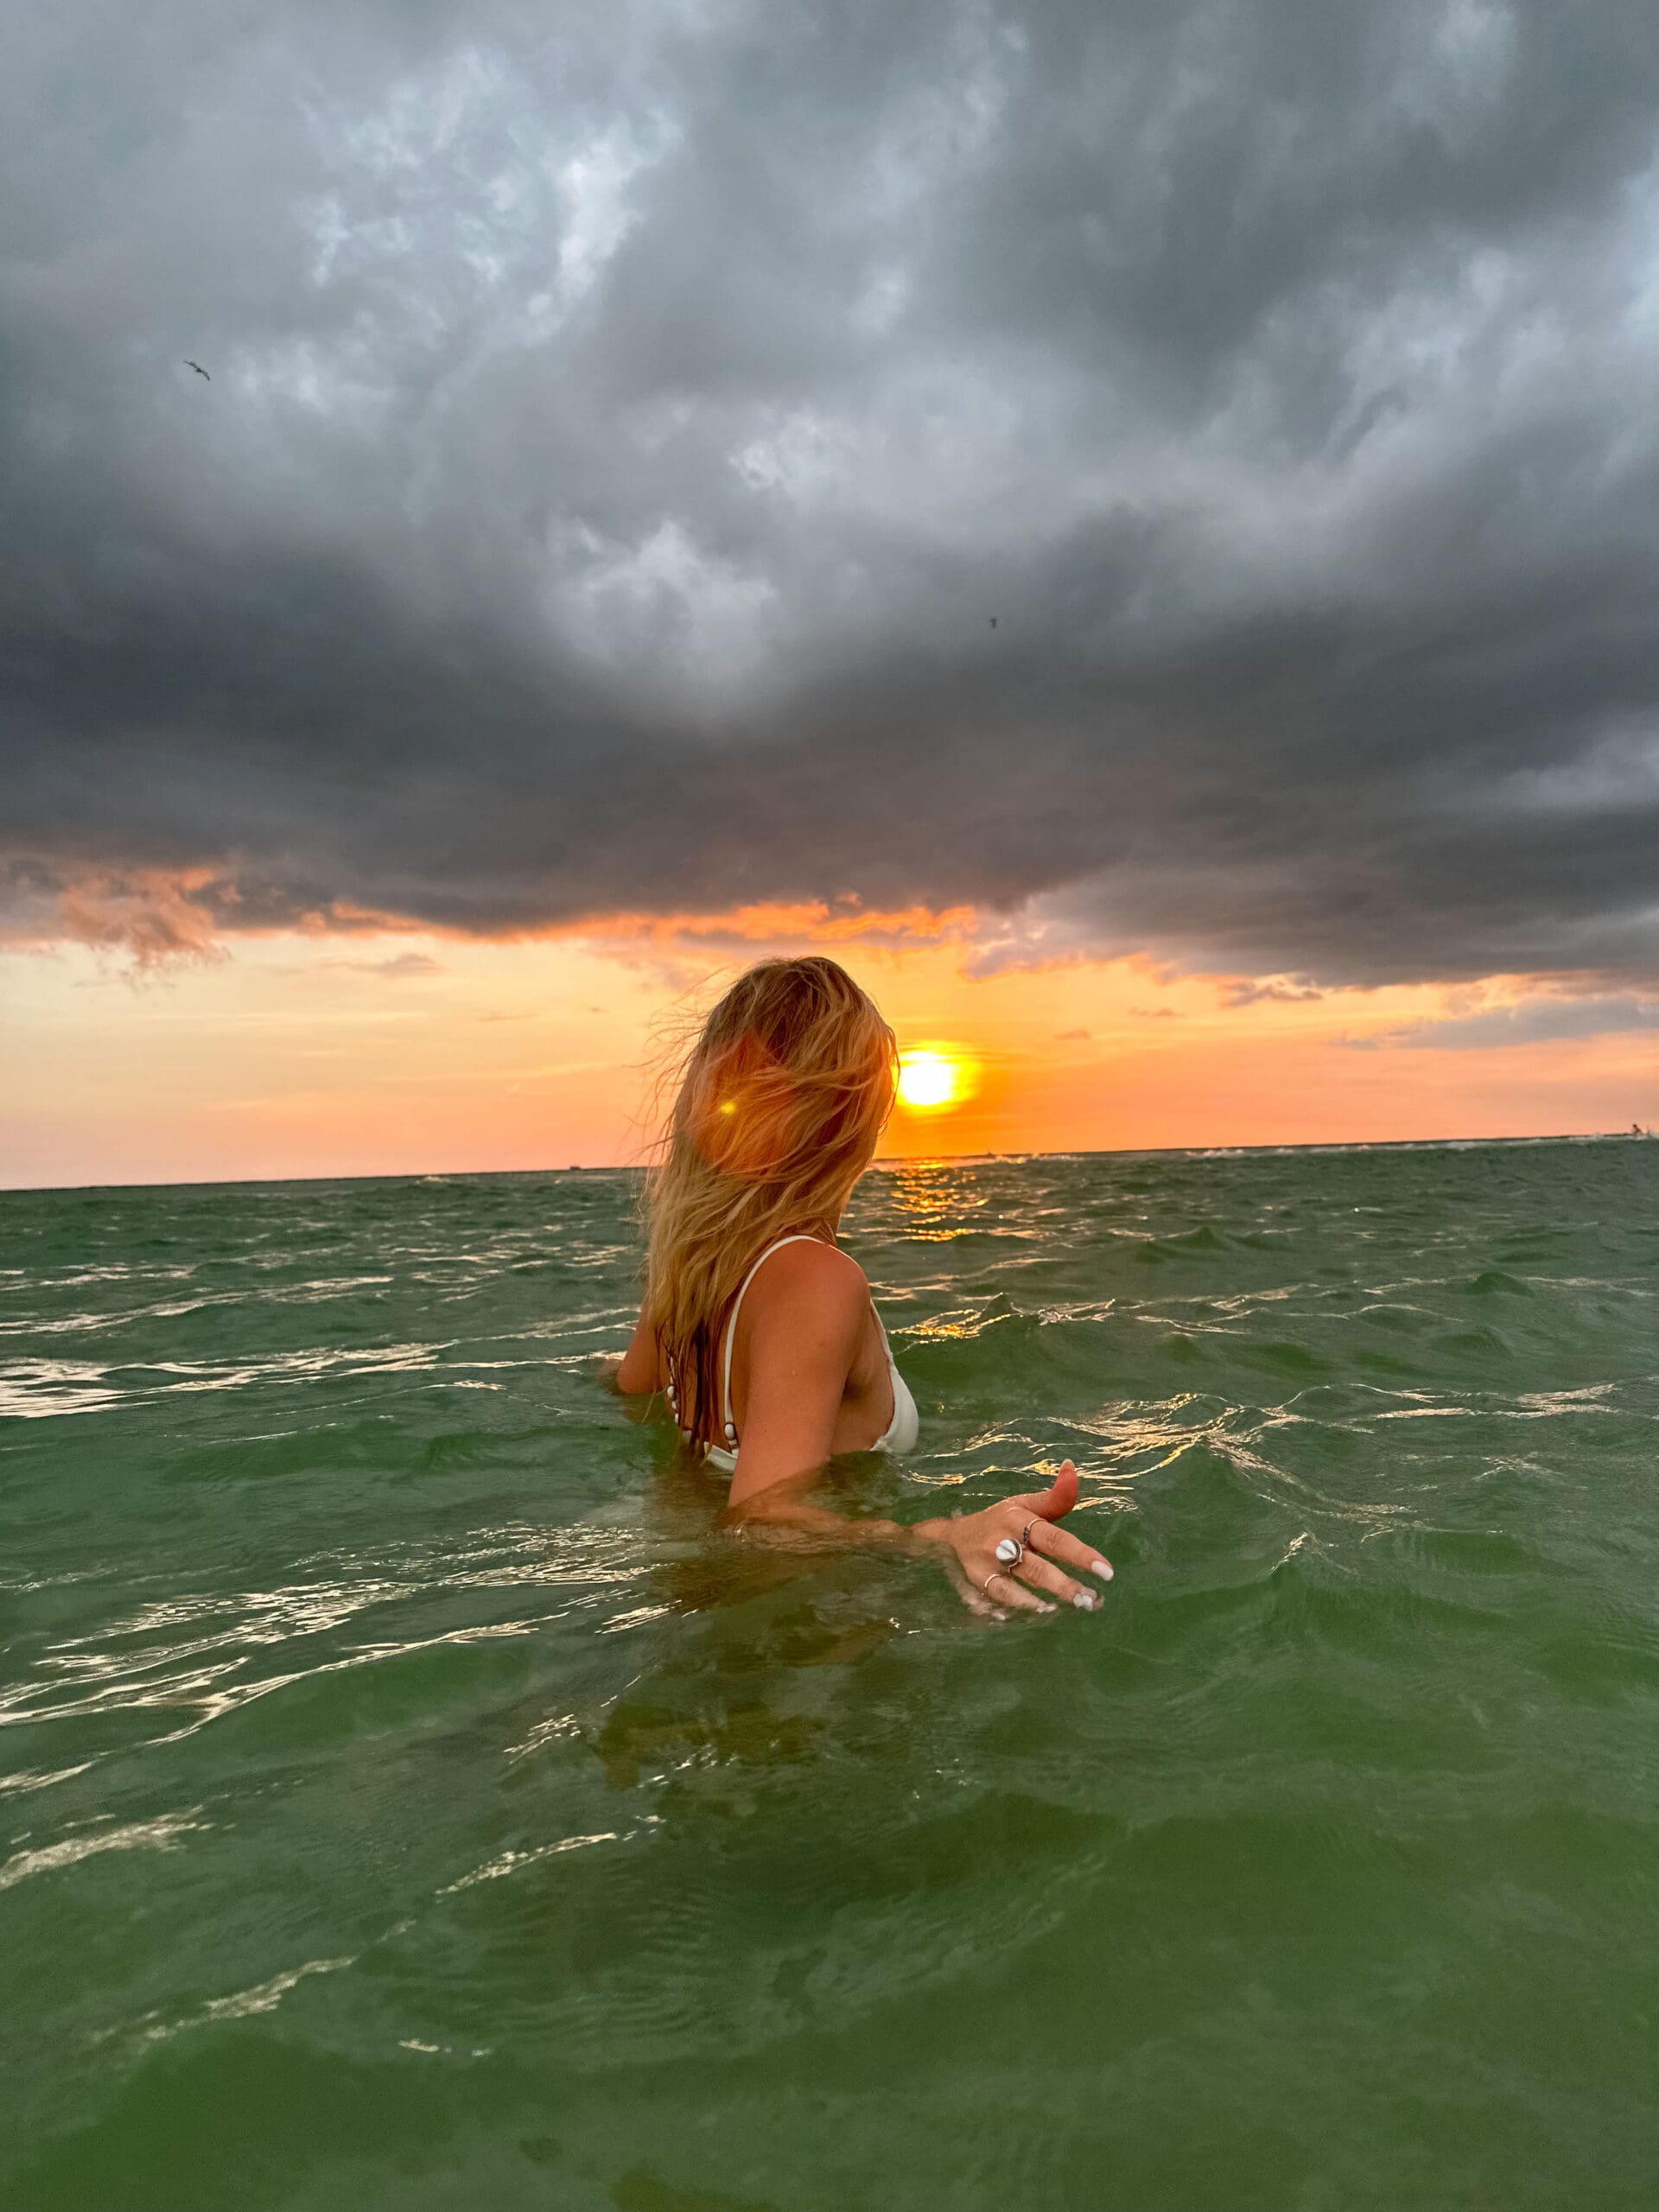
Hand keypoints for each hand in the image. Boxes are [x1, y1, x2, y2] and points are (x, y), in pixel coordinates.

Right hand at [912, 1461, 1113, 1617]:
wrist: (955, 1534)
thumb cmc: (1001, 1519)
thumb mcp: (1024, 1504)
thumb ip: (1054, 1496)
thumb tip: (1072, 1466)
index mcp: (1019, 1519)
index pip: (1054, 1538)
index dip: (1080, 1554)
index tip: (1106, 1570)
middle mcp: (1004, 1540)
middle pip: (1038, 1566)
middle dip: (1066, 1584)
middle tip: (1092, 1599)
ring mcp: (989, 1562)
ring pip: (1021, 1581)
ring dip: (1047, 1596)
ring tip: (1073, 1605)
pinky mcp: (979, 1579)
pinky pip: (998, 1593)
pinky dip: (1017, 1602)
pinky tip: (1037, 1611)